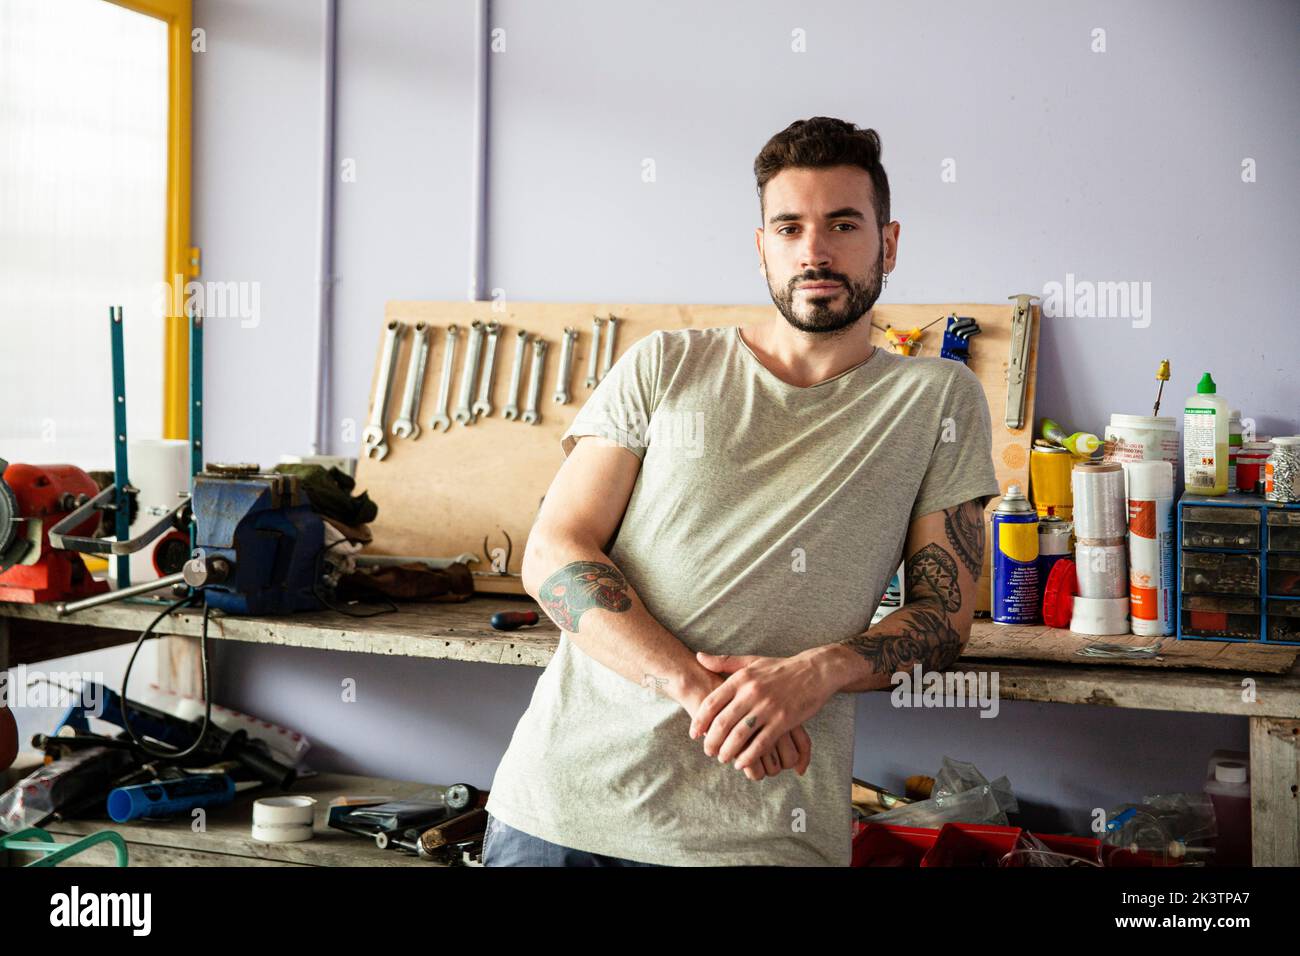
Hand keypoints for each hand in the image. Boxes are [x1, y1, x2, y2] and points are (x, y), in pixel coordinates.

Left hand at [689, 650, 835, 774]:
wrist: (815, 671)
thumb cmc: (780, 668)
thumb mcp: (751, 661)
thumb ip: (724, 662)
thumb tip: (699, 657)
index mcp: (741, 679)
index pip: (712, 703)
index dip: (700, 721)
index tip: (694, 734)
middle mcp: (751, 693)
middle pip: (722, 723)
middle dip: (711, 741)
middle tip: (707, 751)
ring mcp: (767, 708)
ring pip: (739, 736)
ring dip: (727, 751)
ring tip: (722, 758)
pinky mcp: (783, 721)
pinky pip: (761, 743)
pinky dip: (749, 756)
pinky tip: (742, 763)